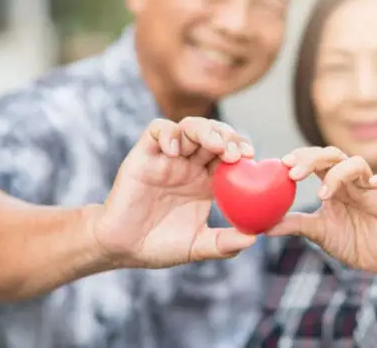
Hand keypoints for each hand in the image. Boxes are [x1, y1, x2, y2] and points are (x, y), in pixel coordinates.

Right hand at [92, 117, 256, 268]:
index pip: (231, 156)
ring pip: (190, 127)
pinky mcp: (144, 154)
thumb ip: (225, 244)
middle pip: (215, 136)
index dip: (243, 150)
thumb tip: (254, 239)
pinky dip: (168, 133)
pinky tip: (173, 150)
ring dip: (206, 130)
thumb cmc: (160, 246)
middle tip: (238, 153)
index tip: (252, 158)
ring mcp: (167, 158)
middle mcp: (190, 165)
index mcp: (207, 182)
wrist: (122, 247)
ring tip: (215, 145)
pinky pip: (157, 130)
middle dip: (229, 137)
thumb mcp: (198, 246)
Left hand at [267, 146, 376, 273]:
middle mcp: (351, 180)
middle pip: (333, 154)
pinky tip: (373, 183)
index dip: (300, 157)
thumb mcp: (317, 232)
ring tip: (322, 194)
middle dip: (312, 159)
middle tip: (293, 173)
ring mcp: (371, 187)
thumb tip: (261, 226)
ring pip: (358, 163)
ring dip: (338, 173)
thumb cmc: (347, 240)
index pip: (316, 160)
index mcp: (332, 183)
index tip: (282, 164)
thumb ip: (293, 224)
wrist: (374, 259)